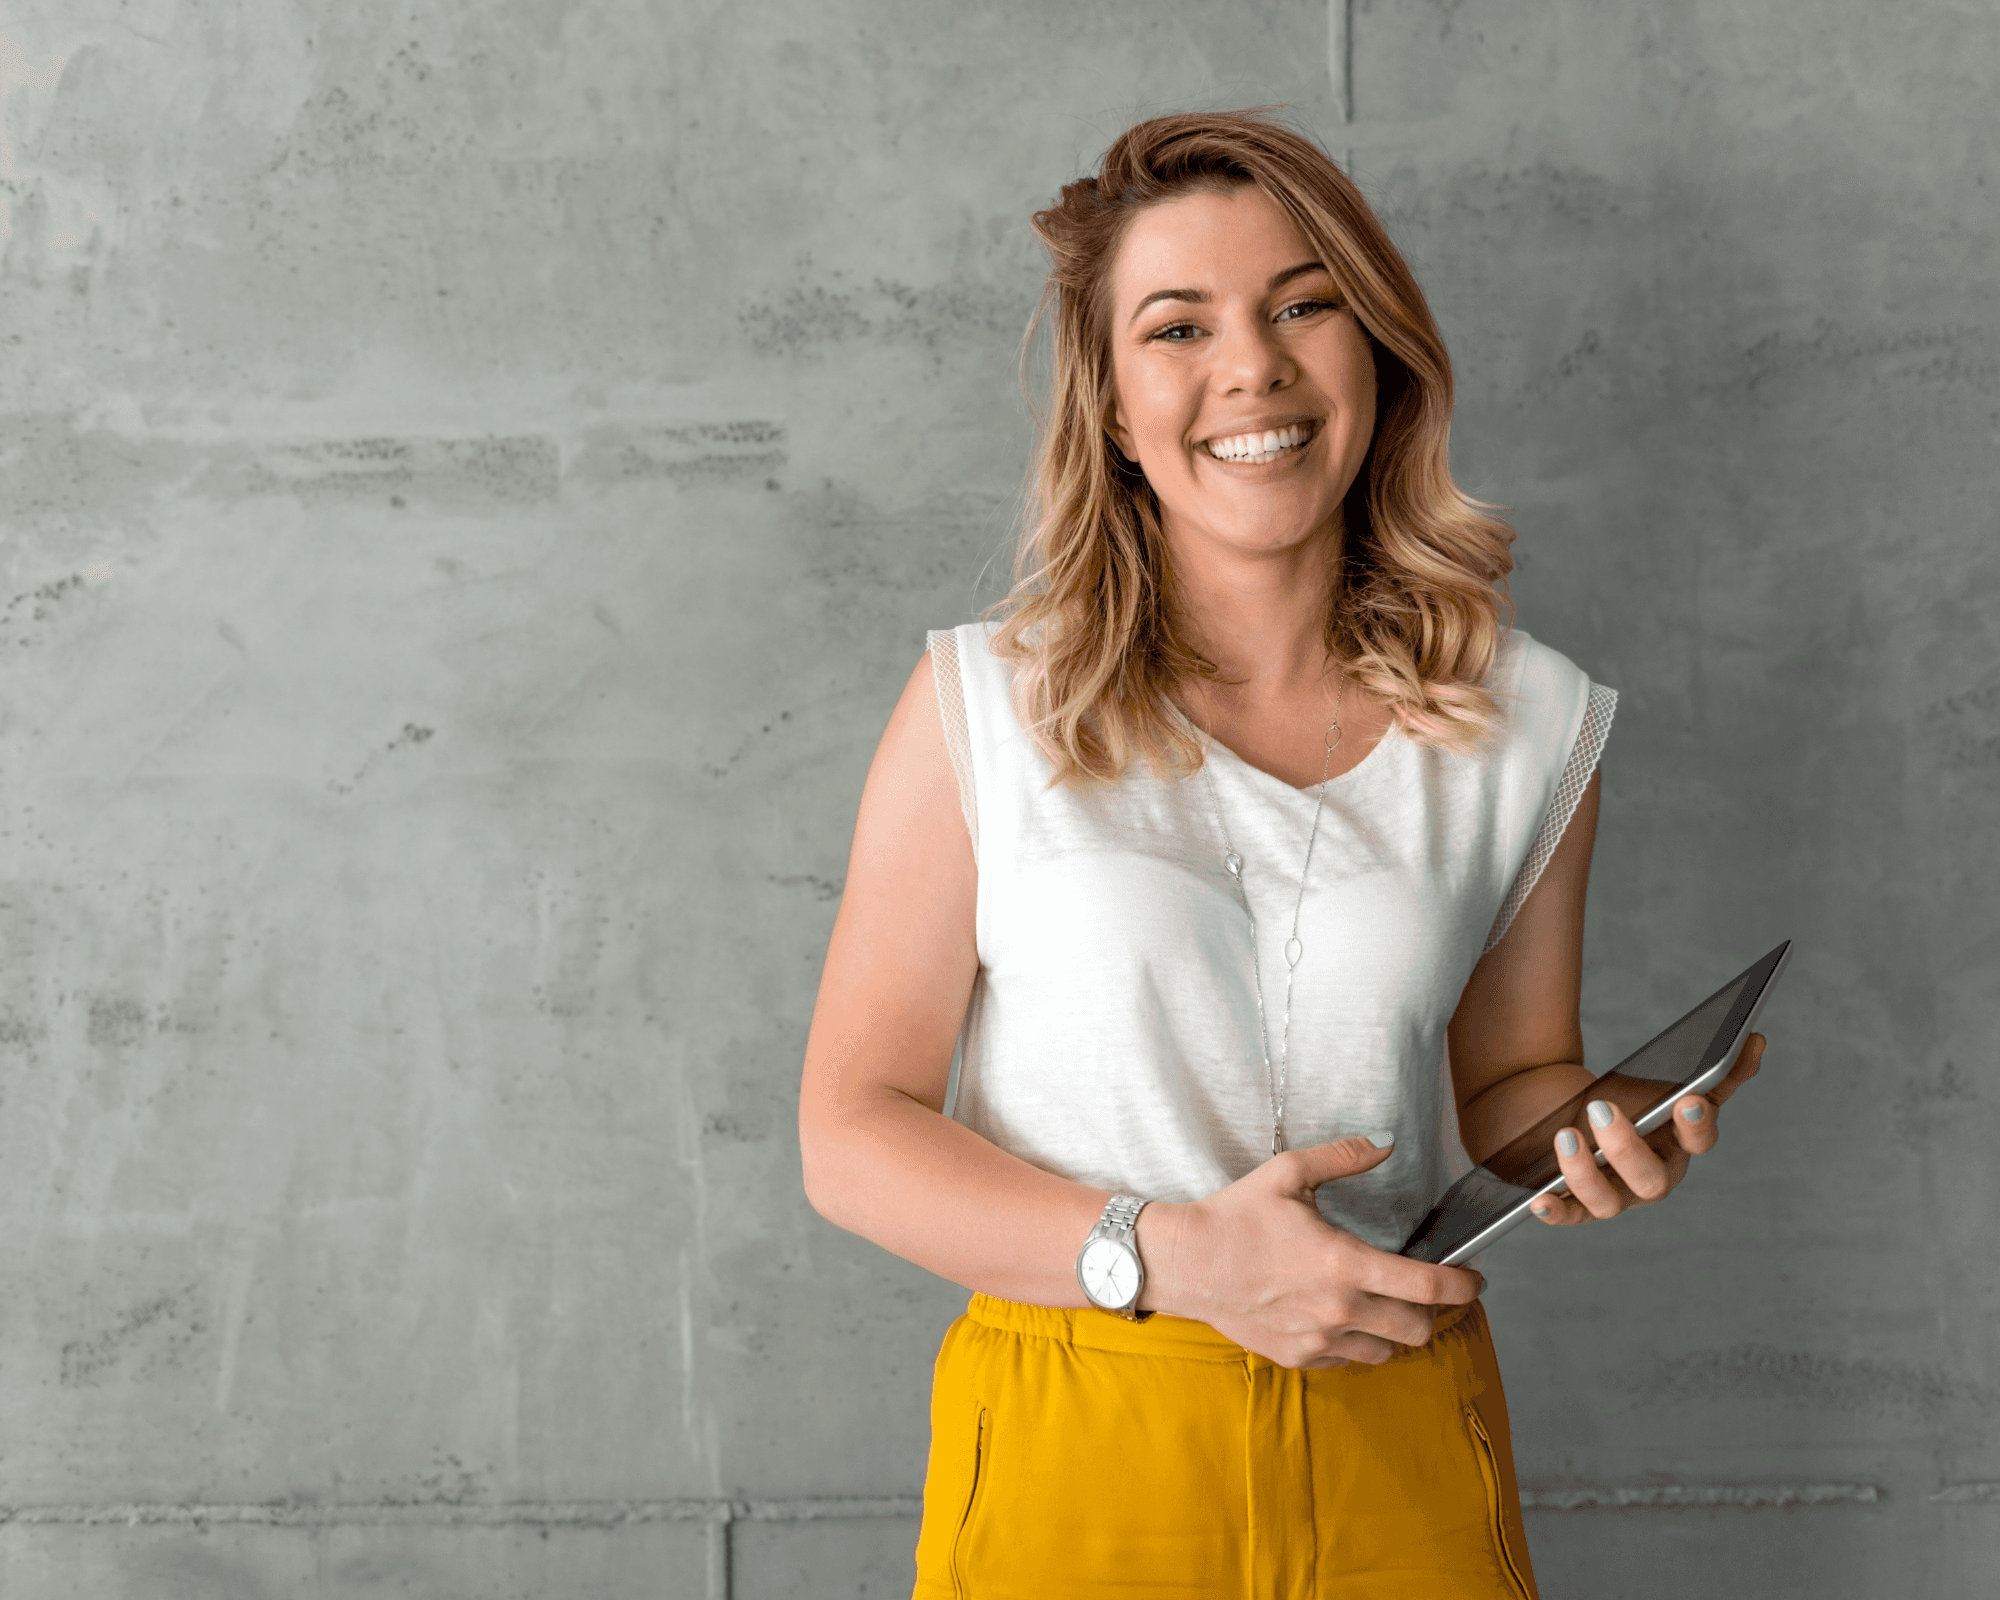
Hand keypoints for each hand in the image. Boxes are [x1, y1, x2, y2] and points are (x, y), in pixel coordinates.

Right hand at [1138, 1136, 1482, 1369]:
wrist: (1186, 1263)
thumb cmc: (1236, 1216)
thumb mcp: (1288, 1173)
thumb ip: (1343, 1157)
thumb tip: (1385, 1142)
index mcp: (1345, 1263)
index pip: (1428, 1286)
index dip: (1464, 1286)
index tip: (1474, 1280)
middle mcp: (1340, 1309)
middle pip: (1418, 1329)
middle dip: (1435, 1312)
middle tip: (1430, 1292)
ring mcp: (1319, 1339)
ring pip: (1387, 1351)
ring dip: (1396, 1331)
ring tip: (1388, 1307)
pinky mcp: (1299, 1356)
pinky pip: (1348, 1360)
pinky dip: (1357, 1343)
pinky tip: (1345, 1318)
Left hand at [1531, 1032, 1765, 1226]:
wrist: (1556, 1106)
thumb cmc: (1616, 1097)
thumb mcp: (1657, 1079)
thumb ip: (1710, 1068)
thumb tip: (1755, 1040)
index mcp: (1678, 1143)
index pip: (1699, 1140)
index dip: (1698, 1124)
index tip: (1689, 1100)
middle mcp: (1651, 1176)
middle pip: (1652, 1178)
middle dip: (1628, 1146)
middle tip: (1602, 1109)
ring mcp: (1614, 1194)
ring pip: (1609, 1202)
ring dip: (1586, 1174)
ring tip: (1565, 1136)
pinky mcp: (1573, 1202)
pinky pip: (1568, 1216)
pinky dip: (1555, 1212)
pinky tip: (1538, 1200)